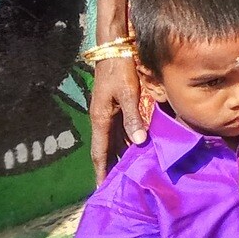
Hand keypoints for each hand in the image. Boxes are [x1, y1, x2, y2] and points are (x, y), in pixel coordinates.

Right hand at [90, 55, 149, 178]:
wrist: (115, 49)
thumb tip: (138, 142)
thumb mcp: (127, 93)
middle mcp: (103, 119)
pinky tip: (137, 148)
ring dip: (120, 155)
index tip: (102, 188)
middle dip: (111, 167)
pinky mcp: (117, 106)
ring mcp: (109, 113)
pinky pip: (121, 129)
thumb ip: (132, 117)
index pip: (100, 152)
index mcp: (101, 119)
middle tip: (118, 186)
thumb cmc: (120, 70)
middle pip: (107, 149)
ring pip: (115, 140)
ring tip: (129, 173)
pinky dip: (127, 140)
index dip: (101, 170)